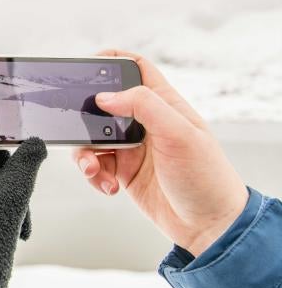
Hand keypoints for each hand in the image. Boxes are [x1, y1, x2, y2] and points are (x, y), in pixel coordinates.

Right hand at [73, 50, 247, 255]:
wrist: (208, 226)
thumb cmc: (206, 178)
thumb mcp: (179, 134)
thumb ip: (144, 106)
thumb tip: (105, 96)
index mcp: (163, 104)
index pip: (135, 68)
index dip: (111, 61)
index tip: (85, 68)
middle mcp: (145, 123)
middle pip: (102, 105)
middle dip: (85, 118)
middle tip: (78, 130)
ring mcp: (132, 147)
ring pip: (92, 138)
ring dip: (85, 154)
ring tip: (95, 170)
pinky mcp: (123, 171)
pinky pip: (95, 165)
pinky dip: (94, 175)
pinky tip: (109, 186)